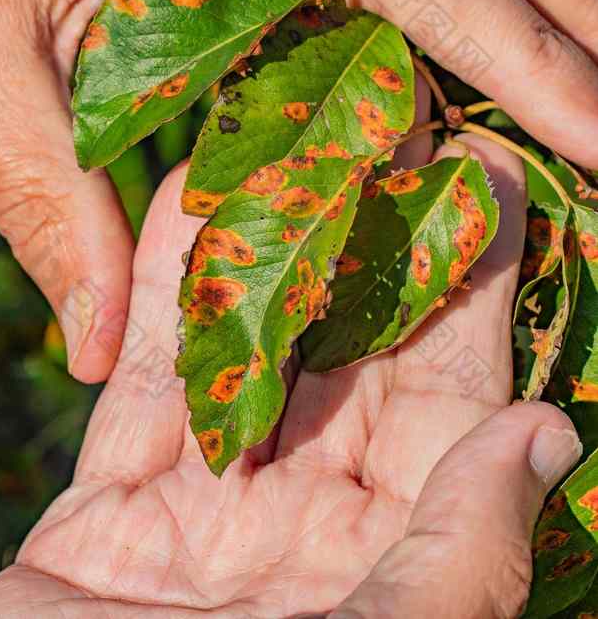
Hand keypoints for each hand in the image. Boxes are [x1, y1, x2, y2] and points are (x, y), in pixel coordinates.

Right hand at [0, 133, 581, 618]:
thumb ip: (468, 549)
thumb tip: (548, 430)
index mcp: (396, 550)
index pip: (449, 386)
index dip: (470, 274)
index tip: (485, 169)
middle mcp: (312, 514)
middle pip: (345, 341)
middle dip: (364, 225)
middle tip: (380, 112)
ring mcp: (212, 504)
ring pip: (240, 338)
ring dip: (258, 234)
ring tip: (279, 124)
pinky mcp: (116, 504)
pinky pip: (144, 376)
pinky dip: (155, 284)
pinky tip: (178, 193)